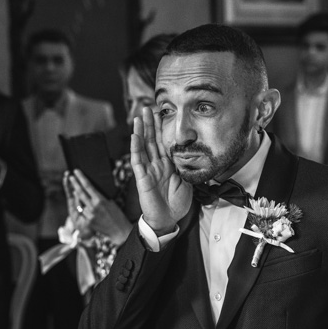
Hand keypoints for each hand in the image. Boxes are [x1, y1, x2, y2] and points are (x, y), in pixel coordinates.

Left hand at [68, 169, 132, 245]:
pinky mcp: (88, 222)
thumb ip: (99, 196)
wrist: (119, 230)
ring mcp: (89, 215)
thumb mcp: (110, 201)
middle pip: (80, 192)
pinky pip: (82, 212)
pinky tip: (85, 206)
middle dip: (74, 183)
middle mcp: (93, 207)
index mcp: (100, 200)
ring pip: (80, 203)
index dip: (81, 178)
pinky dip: (83, 208)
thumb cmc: (117, 214)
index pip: (87, 186)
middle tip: (70, 176)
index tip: (76, 171)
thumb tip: (90, 189)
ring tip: (77, 191)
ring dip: (78, 198)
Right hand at [130, 106, 191, 234]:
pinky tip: (134, 136)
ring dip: (140, 132)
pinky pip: (137, 161)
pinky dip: (136, 148)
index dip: (161, 129)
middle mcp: (156, 165)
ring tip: (139, 117)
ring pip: (143, 147)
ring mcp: (148, 170)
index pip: (163, 143)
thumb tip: (192, 154)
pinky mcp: (142, 178)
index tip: (161, 114)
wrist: (168, 220)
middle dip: (149, 124)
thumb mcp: (187, 181)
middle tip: (147, 108)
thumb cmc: (176, 203)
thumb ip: (186, 168)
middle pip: (151, 140)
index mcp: (167, 165)